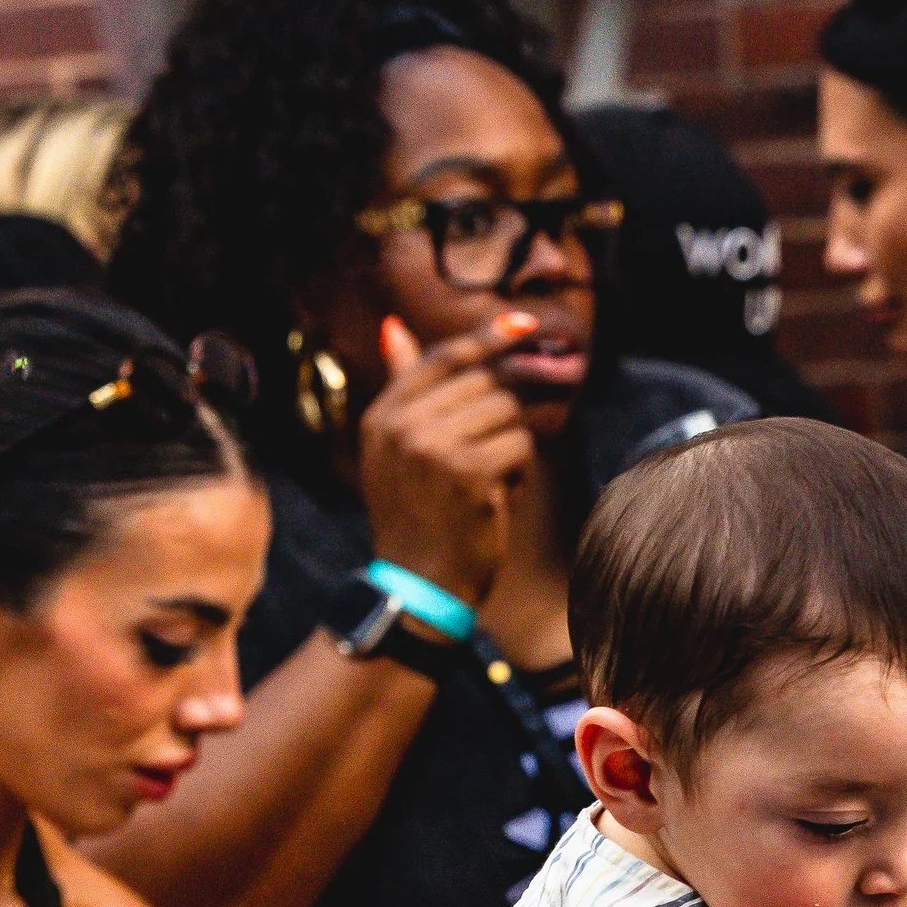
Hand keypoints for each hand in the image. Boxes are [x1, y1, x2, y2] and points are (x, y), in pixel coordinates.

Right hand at [359, 311, 540, 603]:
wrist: (419, 583)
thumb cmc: (417, 516)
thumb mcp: (393, 449)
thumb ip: (402, 387)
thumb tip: (395, 327)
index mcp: (382, 415)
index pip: (442, 357)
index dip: (486, 337)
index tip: (523, 324)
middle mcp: (402, 424)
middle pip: (484, 382)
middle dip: (506, 411)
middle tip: (495, 450)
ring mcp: (433, 446)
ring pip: (507, 411)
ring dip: (512, 443)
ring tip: (490, 478)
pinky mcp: (468, 471)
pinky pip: (520, 444)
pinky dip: (521, 469)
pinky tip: (499, 494)